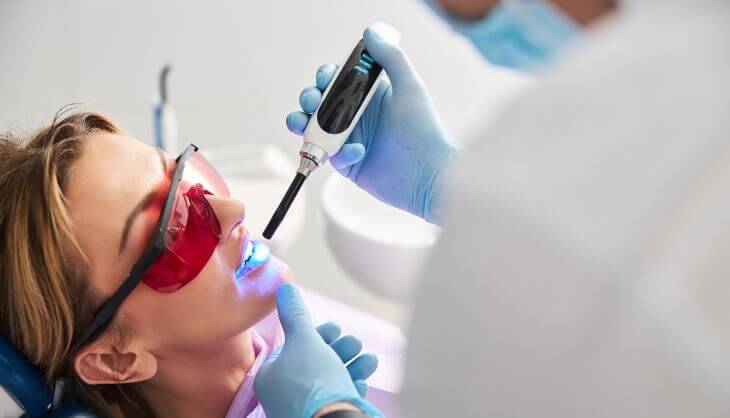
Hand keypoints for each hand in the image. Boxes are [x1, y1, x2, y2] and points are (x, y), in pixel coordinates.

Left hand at [254, 284, 381, 417]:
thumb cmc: (313, 381)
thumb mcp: (304, 339)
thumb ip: (295, 313)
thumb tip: (283, 286)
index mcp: (272, 376)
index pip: (294, 348)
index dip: (318, 334)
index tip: (336, 329)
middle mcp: (284, 395)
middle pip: (315, 362)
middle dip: (340, 348)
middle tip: (354, 343)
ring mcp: (303, 407)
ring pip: (330, 378)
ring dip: (352, 364)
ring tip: (368, 360)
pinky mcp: (323, 415)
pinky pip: (338, 396)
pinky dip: (351, 384)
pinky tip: (363, 380)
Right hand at [287, 23, 457, 223]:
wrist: (429, 172)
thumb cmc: (425, 129)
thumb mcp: (410, 86)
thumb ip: (391, 58)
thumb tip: (370, 33)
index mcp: (369, 95)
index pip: (338, 79)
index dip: (325, 77)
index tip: (325, 78)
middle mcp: (358, 115)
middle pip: (319, 102)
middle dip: (309, 98)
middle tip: (312, 101)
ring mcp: (350, 139)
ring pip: (314, 128)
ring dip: (303, 123)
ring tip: (302, 124)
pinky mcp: (348, 164)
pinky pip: (330, 155)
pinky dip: (339, 153)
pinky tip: (358, 152)